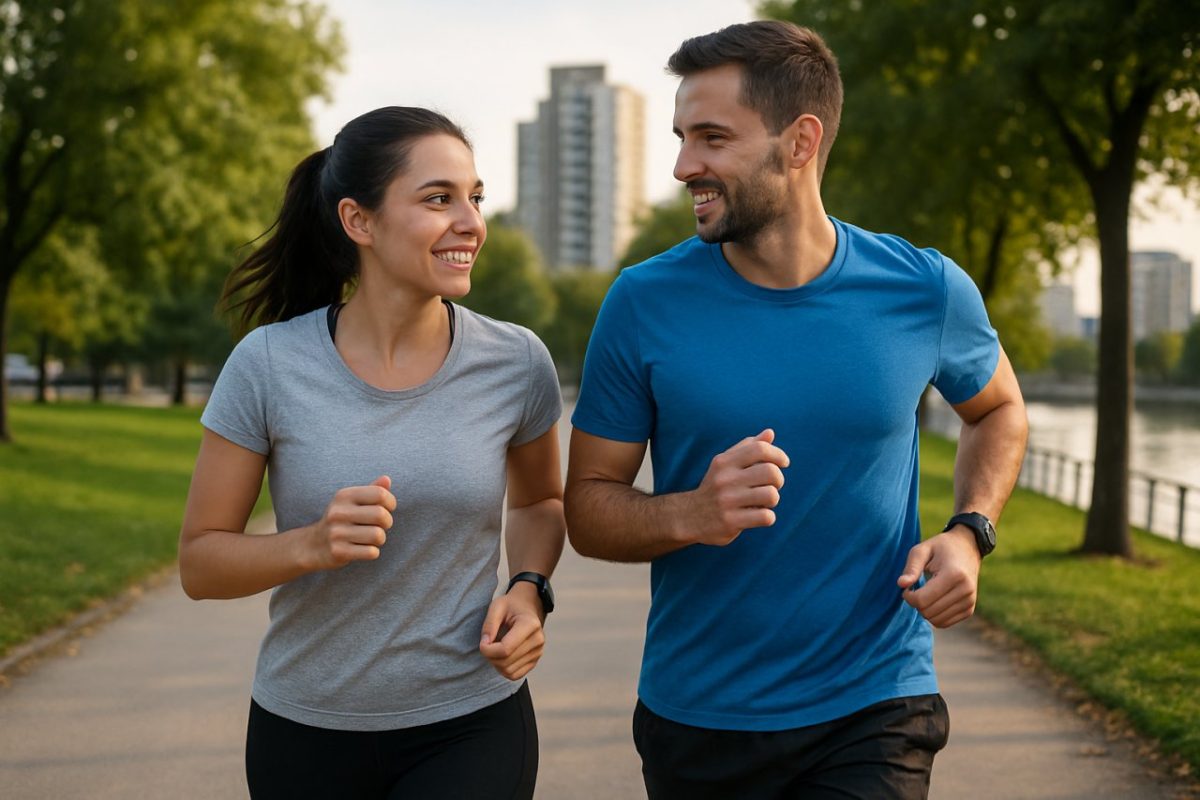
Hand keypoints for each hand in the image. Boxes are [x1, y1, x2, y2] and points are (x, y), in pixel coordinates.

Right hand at [305, 476, 396, 570]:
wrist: (313, 545)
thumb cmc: (341, 520)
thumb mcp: (351, 501)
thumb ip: (371, 490)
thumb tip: (387, 479)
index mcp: (344, 496)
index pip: (380, 494)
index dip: (391, 502)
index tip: (387, 509)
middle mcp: (338, 512)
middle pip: (381, 515)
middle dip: (387, 522)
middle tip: (379, 526)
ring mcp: (337, 533)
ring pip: (378, 535)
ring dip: (380, 539)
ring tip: (370, 538)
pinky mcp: (338, 552)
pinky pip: (371, 552)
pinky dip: (372, 552)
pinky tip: (362, 549)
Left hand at [479, 584, 545, 680]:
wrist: (527, 607)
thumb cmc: (510, 606)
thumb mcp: (497, 606)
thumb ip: (489, 624)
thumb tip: (485, 644)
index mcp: (530, 625)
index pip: (505, 649)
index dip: (487, 649)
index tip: (483, 641)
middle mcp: (538, 640)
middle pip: (505, 662)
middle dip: (490, 656)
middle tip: (487, 643)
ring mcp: (538, 652)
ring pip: (508, 671)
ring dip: (495, 663)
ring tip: (494, 648)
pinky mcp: (535, 661)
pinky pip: (514, 675)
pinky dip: (503, 669)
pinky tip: (501, 656)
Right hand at [683, 429, 788, 545]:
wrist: (689, 517)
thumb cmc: (716, 488)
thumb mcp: (725, 464)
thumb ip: (748, 448)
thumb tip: (770, 433)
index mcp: (724, 462)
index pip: (759, 449)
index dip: (778, 454)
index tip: (783, 463)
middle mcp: (724, 479)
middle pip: (770, 472)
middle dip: (778, 479)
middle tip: (772, 485)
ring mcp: (727, 501)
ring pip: (771, 495)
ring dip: (772, 499)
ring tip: (763, 502)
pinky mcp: (731, 521)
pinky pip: (766, 517)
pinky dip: (767, 517)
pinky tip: (757, 516)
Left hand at [898, 526, 980, 627]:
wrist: (967, 548)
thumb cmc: (940, 548)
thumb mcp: (921, 550)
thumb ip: (911, 568)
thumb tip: (901, 584)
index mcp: (953, 575)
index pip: (922, 600)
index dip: (908, 596)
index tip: (907, 587)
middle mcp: (965, 590)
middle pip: (928, 612)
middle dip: (916, 603)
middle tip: (916, 589)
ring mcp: (969, 602)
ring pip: (936, 621)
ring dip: (925, 610)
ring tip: (926, 593)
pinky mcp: (969, 610)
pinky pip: (944, 623)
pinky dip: (934, 615)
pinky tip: (934, 600)